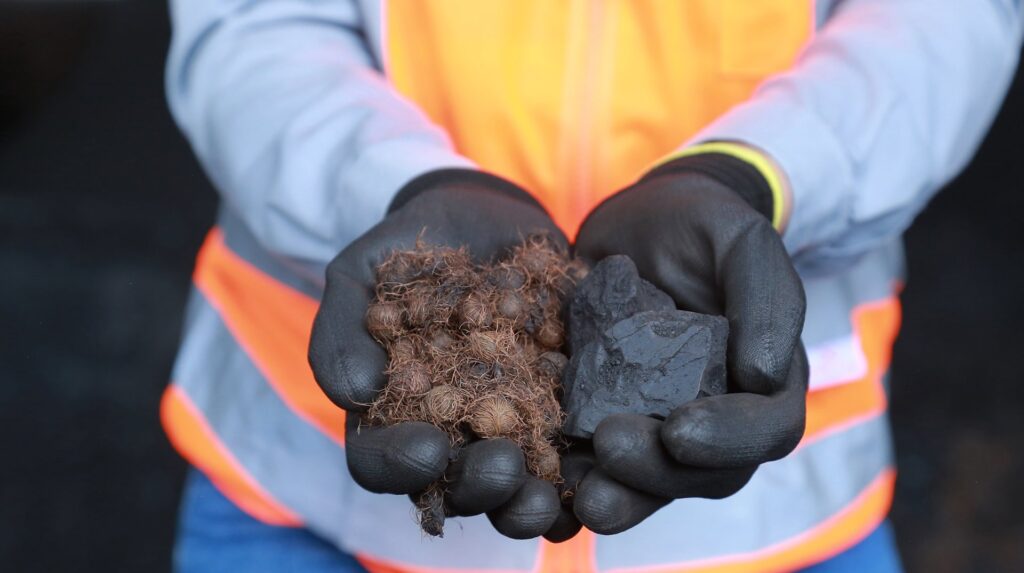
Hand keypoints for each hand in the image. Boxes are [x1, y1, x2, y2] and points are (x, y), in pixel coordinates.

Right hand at [309, 169, 564, 538]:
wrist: (488, 219)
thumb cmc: (413, 250)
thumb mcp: (361, 272)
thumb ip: (342, 327)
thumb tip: (354, 394)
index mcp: (390, 415)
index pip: (378, 461)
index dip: (399, 465)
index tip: (429, 448)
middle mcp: (447, 434)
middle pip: (453, 487)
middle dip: (477, 486)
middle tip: (503, 466)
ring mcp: (505, 429)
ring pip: (511, 488)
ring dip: (526, 502)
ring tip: (547, 495)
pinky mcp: (556, 411)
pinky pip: (567, 456)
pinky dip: (579, 474)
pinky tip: (593, 473)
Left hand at [571, 151, 808, 533]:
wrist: (635, 225)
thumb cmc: (698, 225)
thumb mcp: (737, 238)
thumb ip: (766, 294)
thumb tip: (766, 375)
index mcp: (763, 382)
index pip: (767, 429)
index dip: (730, 438)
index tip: (680, 430)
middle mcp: (719, 416)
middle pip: (705, 472)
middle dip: (659, 472)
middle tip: (610, 446)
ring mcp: (663, 427)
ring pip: (652, 483)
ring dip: (620, 495)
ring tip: (582, 495)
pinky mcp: (611, 424)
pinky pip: (599, 465)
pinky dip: (575, 478)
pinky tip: (545, 478)